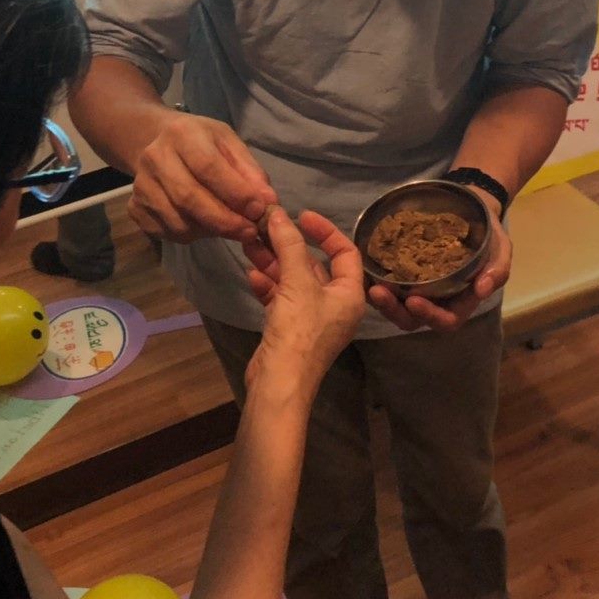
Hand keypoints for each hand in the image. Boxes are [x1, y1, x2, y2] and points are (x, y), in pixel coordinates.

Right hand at [126, 111, 277, 243]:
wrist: (155, 141)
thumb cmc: (200, 142)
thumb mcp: (228, 143)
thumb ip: (249, 171)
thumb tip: (268, 202)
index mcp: (182, 134)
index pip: (208, 167)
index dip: (236, 193)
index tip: (259, 211)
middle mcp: (155, 157)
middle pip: (189, 198)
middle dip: (225, 221)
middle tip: (250, 232)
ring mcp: (140, 185)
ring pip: (178, 221)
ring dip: (210, 231)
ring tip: (229, 226)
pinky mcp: (134, 208)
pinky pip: (167, 233)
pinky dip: (192, 235)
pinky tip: (203, 224)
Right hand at [243, 208, 365, 398]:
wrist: (278, 384)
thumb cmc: (299, 332)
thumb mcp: (297, 283)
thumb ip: (289, 246)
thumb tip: (278, 213)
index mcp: (350, 294)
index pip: (345, 252)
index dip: (325, 230)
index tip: (301, 215)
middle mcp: (335, 305)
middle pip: (314, 265)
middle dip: (289, 245)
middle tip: (265, 227)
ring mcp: (311, 318)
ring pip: (293, 280)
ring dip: (273, 261)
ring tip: (249, 243)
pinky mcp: (290, 329)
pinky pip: (280, 298)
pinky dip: (267, 285)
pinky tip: (250, 274)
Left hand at [366, 197, 511, 332]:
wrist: (471, 207)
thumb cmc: (487, 233)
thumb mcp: (501, 248)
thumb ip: (496, 269)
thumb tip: (483, 289)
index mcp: (460, 302)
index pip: (445, 320)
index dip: (429, 315)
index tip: (414, 300)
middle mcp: (436, 300)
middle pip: (413, 319)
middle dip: (394, 310)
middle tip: (378, 292)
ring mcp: (418, 286)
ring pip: (396, 304)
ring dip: (381, 298)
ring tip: (367, 282)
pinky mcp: (404, 270)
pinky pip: (388, 281)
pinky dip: (375, 279)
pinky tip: (364, 268)